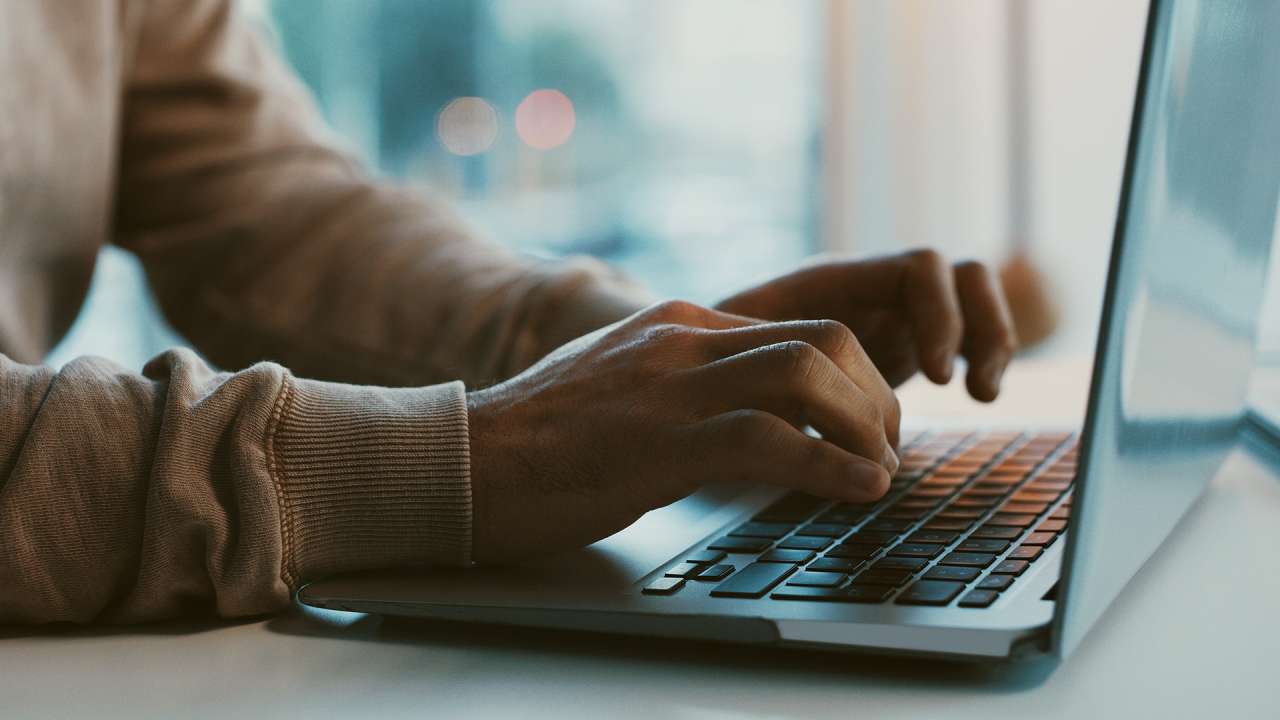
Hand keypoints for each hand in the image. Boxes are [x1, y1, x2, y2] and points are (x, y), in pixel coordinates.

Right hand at [467, 301, 900, 562]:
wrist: (464, 460)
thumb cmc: (542, 438)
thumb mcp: (625, 385)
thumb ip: (685, 381)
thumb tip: (749, 412)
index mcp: (679, 324)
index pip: (800, 327)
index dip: (856, 376)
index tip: (870, 423)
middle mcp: (683, 341)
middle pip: (822, 338)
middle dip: (874, 395)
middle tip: (886, 447)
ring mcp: (670, 387)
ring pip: (807, 375)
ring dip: (865, 426)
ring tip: (880, 472)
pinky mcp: (659, 442)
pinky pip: (770, 440)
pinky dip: (831, 466)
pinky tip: (859, 490)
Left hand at [715, 249, 1016, 400]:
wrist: (698, 368)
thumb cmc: (706, 360)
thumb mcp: (731, 358)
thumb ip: (765, 360)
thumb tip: (790, 387)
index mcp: (833, 281)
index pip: (917, 268)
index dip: (939, 315)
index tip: (937, 377)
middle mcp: (869, 287)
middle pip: (959, 274)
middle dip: (977, 326)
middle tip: (963, 388)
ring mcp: (890, 313)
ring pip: (971, 297)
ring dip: (992, 338)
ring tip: (981, 394)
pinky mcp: (901, 345)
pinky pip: (964, 333)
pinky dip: (981, 357)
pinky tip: (975, 396)